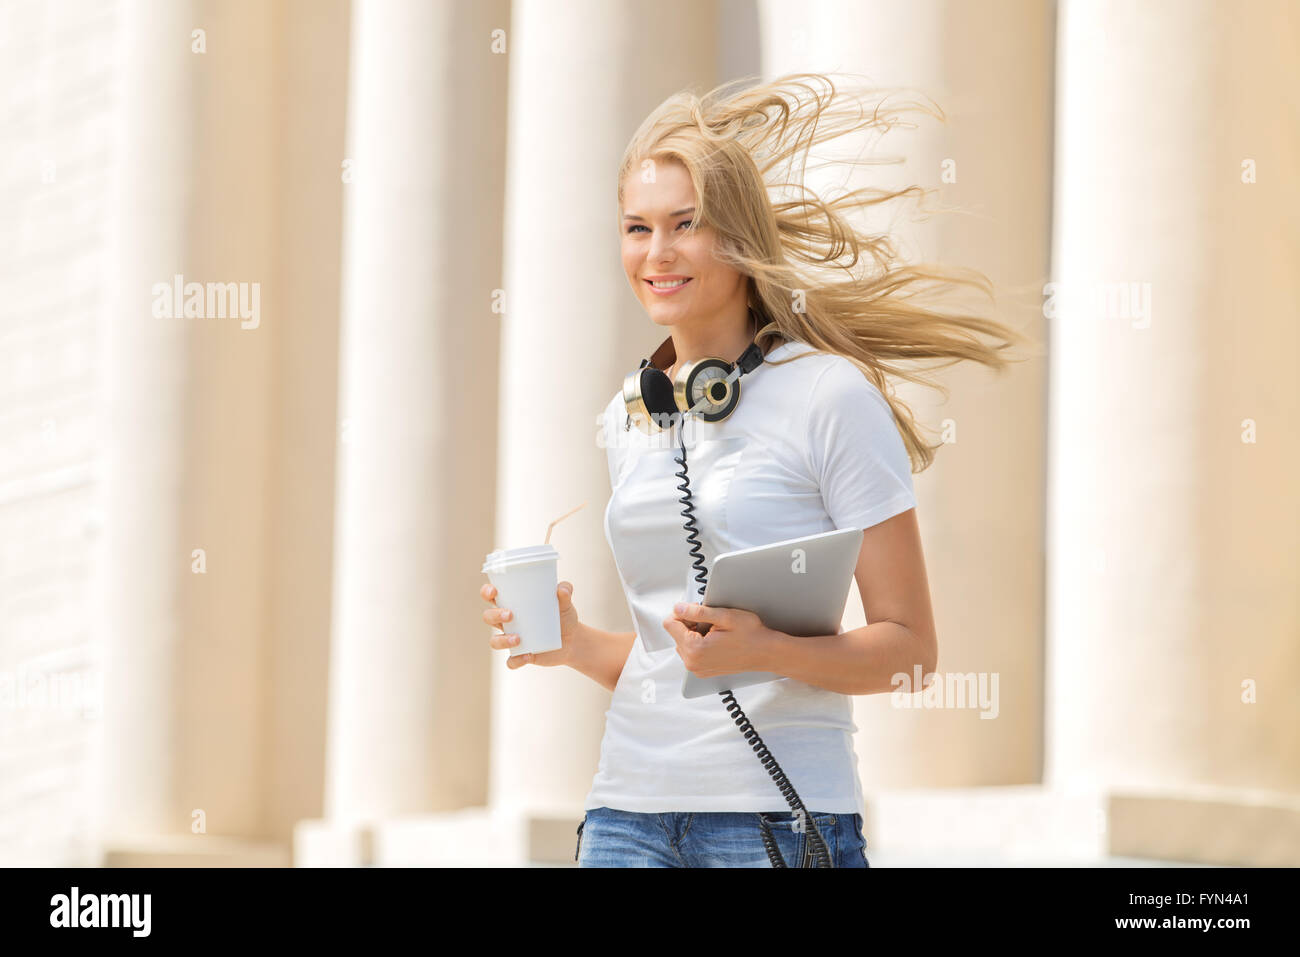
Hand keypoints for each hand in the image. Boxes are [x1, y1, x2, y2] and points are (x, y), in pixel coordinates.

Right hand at [481, 580, 579, 669]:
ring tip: (519, 639)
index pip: (491, 595)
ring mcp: (512, 639)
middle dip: (494, 615)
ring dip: (502, 640)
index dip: (487, 592)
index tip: (494, 591)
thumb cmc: (563, 616)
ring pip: (495, 641)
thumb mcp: (565, 602)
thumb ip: (565, 591)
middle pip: (488, 617)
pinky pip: (511, 661)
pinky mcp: (520, 656)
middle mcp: (508, 622)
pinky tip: (528, 656)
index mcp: (513, 604)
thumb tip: (563, 589)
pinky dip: (516, 660)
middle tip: (510, 615)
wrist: (572, 641)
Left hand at [662, 601, 777, 677]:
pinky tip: (716, 641)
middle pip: (675, 634)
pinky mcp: (703, 670)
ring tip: (716, 632)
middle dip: (689, 623)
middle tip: (711, 622)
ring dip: (694, 633)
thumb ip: (697, 611)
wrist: (766, 653)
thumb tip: (678, 608)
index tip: (697, 611)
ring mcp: (697, 669)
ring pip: (683, 642)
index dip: (682, 612)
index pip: (669, 624)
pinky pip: (691, 652)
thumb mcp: (724, 616)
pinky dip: (700, 643)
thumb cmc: (751, 635)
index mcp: (695, 649)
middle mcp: (692, 663)